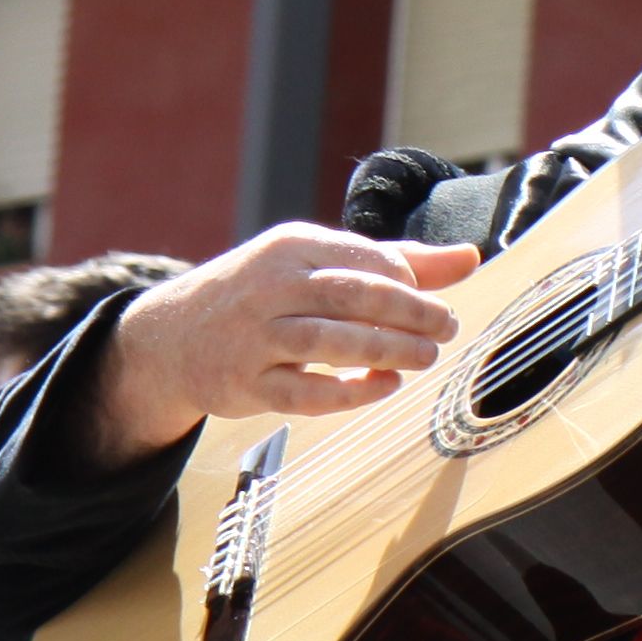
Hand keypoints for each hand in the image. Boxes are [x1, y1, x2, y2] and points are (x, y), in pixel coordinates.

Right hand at [86, 228, 485, 457]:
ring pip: (329, 343)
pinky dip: (350, 393)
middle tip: (446, 328)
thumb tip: (470, 257)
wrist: (171, 336)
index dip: (410, 283)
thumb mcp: (317, 263)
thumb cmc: (265, 294)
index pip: (368, 260)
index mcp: (293, 247)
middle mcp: (270, 288)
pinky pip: (304, 393)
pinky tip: (384, 387)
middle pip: (353, 297)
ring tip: (426, 356)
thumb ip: (394, 261)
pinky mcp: (244, 384)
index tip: (433, 301)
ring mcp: (253, 338)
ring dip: (388, 352)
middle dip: (411, 314)